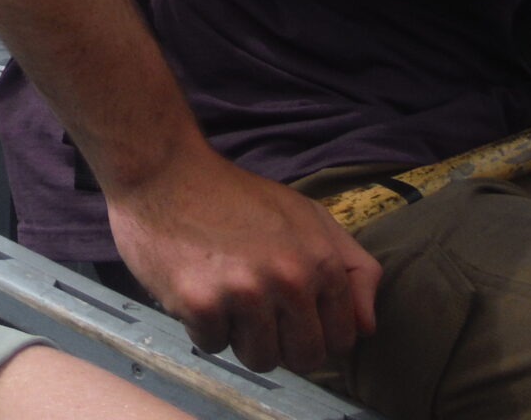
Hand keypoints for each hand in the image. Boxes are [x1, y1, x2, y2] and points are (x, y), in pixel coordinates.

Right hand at [105, 148, 379, 373]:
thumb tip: (368, 327)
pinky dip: (201, 325)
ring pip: (260, 360)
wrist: (162, 171)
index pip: (342, 339)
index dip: (315, 331)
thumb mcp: (305, 214)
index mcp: (320, 261)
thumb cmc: (233, 194)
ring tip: (223, 295)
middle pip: (304, 358)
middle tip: (253, 308)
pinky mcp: (200, 303)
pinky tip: (194, 287)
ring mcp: (244, 293)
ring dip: (240, 336)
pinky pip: (212, 345)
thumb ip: (352, 267)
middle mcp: (289, 280)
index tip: (290, 313)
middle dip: (282, 341)